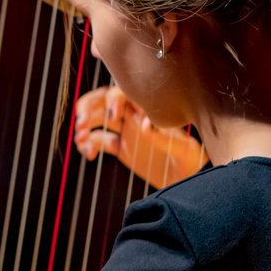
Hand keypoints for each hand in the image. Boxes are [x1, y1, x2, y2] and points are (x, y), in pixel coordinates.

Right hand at [74, 86, 207, 188]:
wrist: (187, 176)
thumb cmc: (191, 159)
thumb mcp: (183, 148)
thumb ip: (164, 136)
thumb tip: (144, 127)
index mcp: (147, 107)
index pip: (123, 93)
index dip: (114, 102)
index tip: (113, 119)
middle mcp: (132, 114)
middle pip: (102, 100)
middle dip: (88, 108)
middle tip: (81, 124)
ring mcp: (124, 129)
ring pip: (96, 118)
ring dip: (84, 126)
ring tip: (79, 138)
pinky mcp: (119, 146)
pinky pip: (97, 140)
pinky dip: (89, 145)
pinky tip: (89, 155)